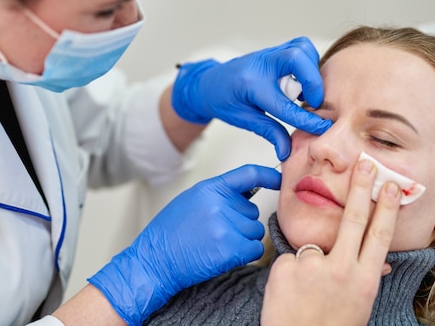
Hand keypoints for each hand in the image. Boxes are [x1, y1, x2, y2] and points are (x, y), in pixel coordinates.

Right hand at [88, 165, 280, 324]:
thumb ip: (217, 194)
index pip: (249, 174)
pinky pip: (255, 248)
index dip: (269, 175)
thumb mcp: (191, 201)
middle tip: (216, 232)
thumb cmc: (169, 233)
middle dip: (241, 222)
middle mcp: (220, 204)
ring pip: (255, 230)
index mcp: (210, 189)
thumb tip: (246, 192)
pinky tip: (224, 255)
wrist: (154, 260)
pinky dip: (245, 254)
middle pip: (252, 212)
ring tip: (216, 244)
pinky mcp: (230, 249)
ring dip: (243, 240)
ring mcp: (226, 226)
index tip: (280, 178)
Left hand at [171, 37, 332, 159]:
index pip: (284, 104)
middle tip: (313, 102)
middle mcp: (261, 64)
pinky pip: (299, 47)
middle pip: (296, 58)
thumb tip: (287, 151)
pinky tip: (302, 83)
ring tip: (306, 92)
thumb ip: (268, 132)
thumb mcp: (243, 119)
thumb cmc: (224, 101)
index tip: (322, 128)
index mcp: (250, 85)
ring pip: (301, 48)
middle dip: (313, 80)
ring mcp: (268, 53)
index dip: (305, 118)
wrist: (210, 83)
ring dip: (312, 69)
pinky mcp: (275, 51)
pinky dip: (309, 63)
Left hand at [260, 159, 401, 325]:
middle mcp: (341, 269)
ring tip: (305, 293)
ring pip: (312, 247)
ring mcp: (312, 266)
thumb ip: (363, 277)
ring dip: (309, 265)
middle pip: (354, 219)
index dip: (387, 208)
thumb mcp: (357, 304)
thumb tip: (379, 260)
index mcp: (363, 279)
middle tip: (365, 164)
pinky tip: (290, 293)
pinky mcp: (286, 266)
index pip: (379, 235)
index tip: (391, 186)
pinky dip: (289, 272)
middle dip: (361, 187)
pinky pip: (289, 259)